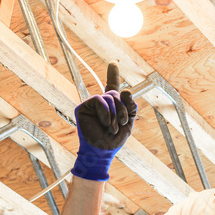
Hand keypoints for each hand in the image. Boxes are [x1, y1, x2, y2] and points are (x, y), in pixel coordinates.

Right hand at [71, 63, 136, 180]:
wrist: (101, 151)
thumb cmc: (114, 139)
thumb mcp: (129, 122)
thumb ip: (130, 106)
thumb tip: (125, 90)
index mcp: (111, 105)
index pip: (112, 86)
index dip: (112, 74)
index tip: (113, 63)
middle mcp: (101, 102)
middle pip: (116, 94)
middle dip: (123, 109)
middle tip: (121, 124)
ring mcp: (92, 104)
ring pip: (109, 97)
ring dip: (116, 114)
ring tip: (112, 128)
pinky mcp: (83, 107)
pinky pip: (99, 100)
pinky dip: (106, 112)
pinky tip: (105, 123)